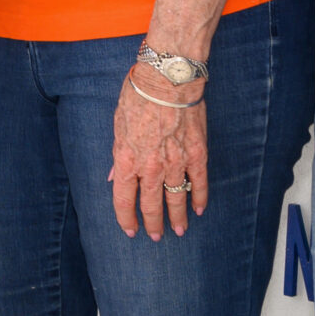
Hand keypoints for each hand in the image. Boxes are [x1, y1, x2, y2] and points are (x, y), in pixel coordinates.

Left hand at [109, 66, 208, 239]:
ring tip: (178, 231)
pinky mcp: (197, 153)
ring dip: (177, 217)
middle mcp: (151, 166)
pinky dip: (200, 198)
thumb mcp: (117, 123)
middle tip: (155, 237)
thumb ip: (118, 155)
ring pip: (176, 199)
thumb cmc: (138, 94)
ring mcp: (176, 162)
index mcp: (127, 158)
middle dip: (152, 224)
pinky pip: (199, 182)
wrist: (168, 78)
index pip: (123, 199)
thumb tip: (114, 177)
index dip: (126, 218)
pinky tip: (198, 210)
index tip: (129, 230)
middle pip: (150, 205)